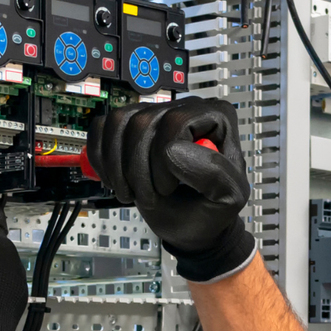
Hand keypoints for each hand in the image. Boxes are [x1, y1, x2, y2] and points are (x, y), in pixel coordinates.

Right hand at [87, 97, 254, 282]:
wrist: (191, 222)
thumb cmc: (211, 209)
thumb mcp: (229, 198)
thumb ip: (214, 174)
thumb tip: (173, 151)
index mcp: (217, 117)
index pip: (176, 121)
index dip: (164, 160)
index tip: (169, 188)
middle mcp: (185, 108)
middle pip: (142, 122)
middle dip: (138, 168)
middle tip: (149, 196)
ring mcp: (154, 113)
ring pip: (117, 122)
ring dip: (118, 167)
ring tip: (132, 191)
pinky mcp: (128, 126)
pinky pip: (101, 127)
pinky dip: (101, 158)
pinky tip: (116, 179)